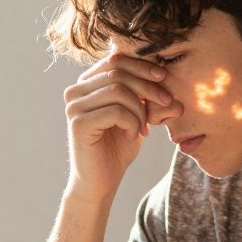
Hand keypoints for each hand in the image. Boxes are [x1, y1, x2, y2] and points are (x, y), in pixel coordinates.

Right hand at [63, 53, 182, 201]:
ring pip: (118, 91)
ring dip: (140, 109)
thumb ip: (147, 95)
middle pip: (118, 72)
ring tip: (144, 128)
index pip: (116, 59)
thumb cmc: (118, 147)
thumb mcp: (137, 115)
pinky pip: (115, 111)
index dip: (142, 66)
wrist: (101, 181)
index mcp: (86, 83)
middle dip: (147, 86)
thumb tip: (168, 78)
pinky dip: (132, 123)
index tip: (163, 78)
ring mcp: (74, 107)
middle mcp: (75, 91)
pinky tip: (133, 136)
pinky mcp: (78, 123)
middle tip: (165, 104)